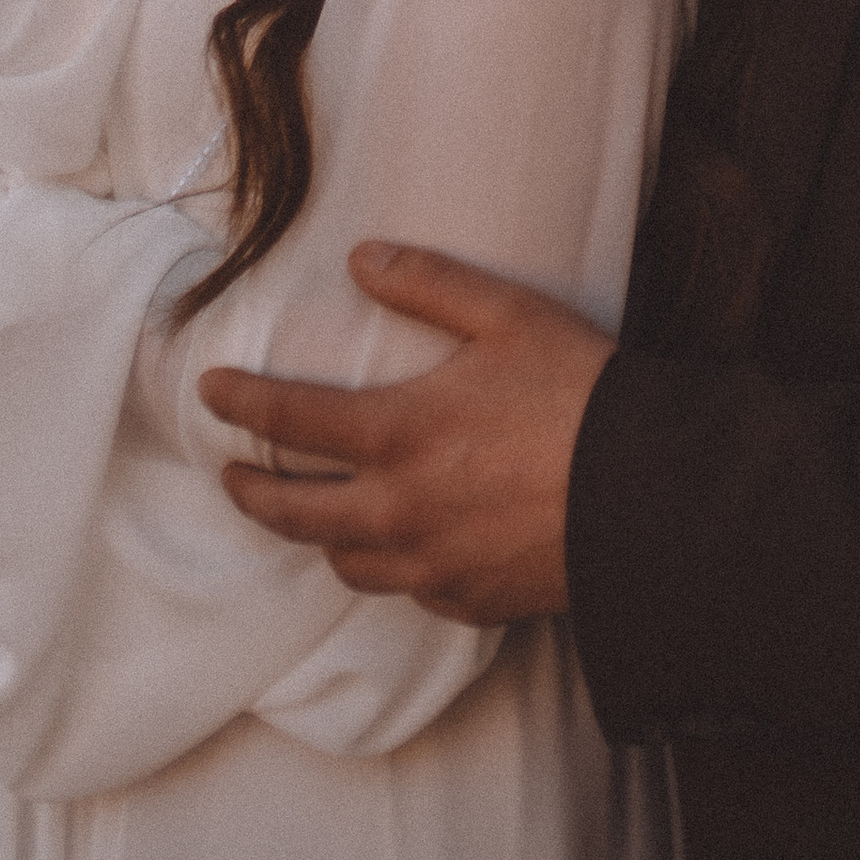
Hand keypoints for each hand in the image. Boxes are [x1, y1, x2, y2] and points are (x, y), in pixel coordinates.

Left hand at [200, 244, 609, 622]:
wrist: (649, 494)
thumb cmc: (580, 393)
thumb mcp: (508, 314)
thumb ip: (429, 284)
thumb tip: (362, 258)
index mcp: (400, 434)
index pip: (292, 418)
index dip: (242, 403)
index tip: (210, 392)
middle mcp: (400, 509)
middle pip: (295, 511)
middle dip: (251, 491)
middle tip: (231, 476)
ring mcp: (431, 563)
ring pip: (343, 561)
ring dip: (315, 535)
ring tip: (309, 514)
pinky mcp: (468, 600)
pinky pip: (405, 590)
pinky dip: (386, 567)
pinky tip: (396, 548)